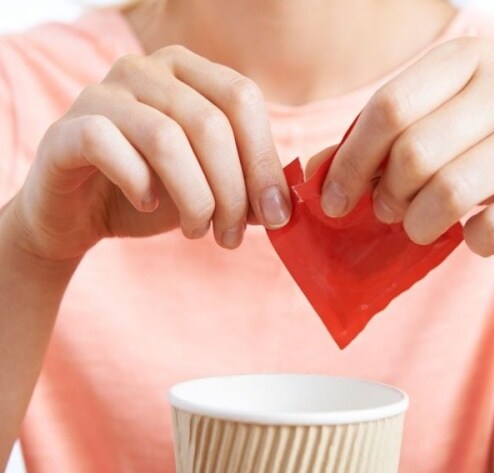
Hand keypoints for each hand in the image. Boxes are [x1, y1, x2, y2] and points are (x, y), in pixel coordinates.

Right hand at [12, 45, 290, 261]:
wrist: (80, 211)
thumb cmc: (153, 192)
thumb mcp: (209, 187)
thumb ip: (245, 184)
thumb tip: (281, 205)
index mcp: (187, 72)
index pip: (242, 99)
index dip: (264, 160)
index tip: (276, 215)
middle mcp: (145, 70)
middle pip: (210, 124)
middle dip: (232, 191)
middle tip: (232, 236)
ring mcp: (102, 94)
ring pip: (166, 138)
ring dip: (193, 198)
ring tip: (198, 231)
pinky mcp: (67, 128)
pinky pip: (109, 146)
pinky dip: (138, 184)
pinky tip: (148, 205)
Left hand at [319, 37, 493, 266]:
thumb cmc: (475, 158)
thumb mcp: (424, 138)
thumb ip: (367, 149)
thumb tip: (313, 175)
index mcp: (465, 61)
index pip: (388, 108)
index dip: (350, 162)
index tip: (333, 201)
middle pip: (414, 152)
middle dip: (385, 196)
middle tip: (385, 212)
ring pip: (450, 191)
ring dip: (418, 224)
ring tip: (417, 227)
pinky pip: (493, 228)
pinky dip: (471, 242)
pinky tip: (472, 235)